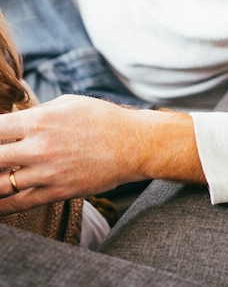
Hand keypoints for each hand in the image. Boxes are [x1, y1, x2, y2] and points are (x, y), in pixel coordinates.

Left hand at [0, 95, 203, 214]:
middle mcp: (38, 147)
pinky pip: (16, 205)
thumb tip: (14, 119)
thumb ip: (38, 111)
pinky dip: (1, 206)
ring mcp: (46, 173)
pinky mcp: (56, 192)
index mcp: (39, 120)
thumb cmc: (104, 119)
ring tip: (0, 176)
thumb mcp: (70, 102)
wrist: (134, 144)